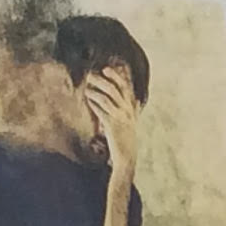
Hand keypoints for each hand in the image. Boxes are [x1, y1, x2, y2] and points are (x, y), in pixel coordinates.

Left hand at [79, 64, 140, 182]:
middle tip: (91, 76)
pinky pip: (100, 110)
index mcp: (132, 110)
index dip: (116, 76)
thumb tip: (137, 101)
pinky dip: (93, 103)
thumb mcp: (133, 123)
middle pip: (114, 89)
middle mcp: (127, 112)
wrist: (127, 156)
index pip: (126, 88)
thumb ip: (134, 110)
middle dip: (101, 80)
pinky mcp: (111, 125)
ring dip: (94, 91)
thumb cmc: (127, 139)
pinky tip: (88, 100)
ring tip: (87, 88)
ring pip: (106, 98)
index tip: (106, 69)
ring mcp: (119, 118)